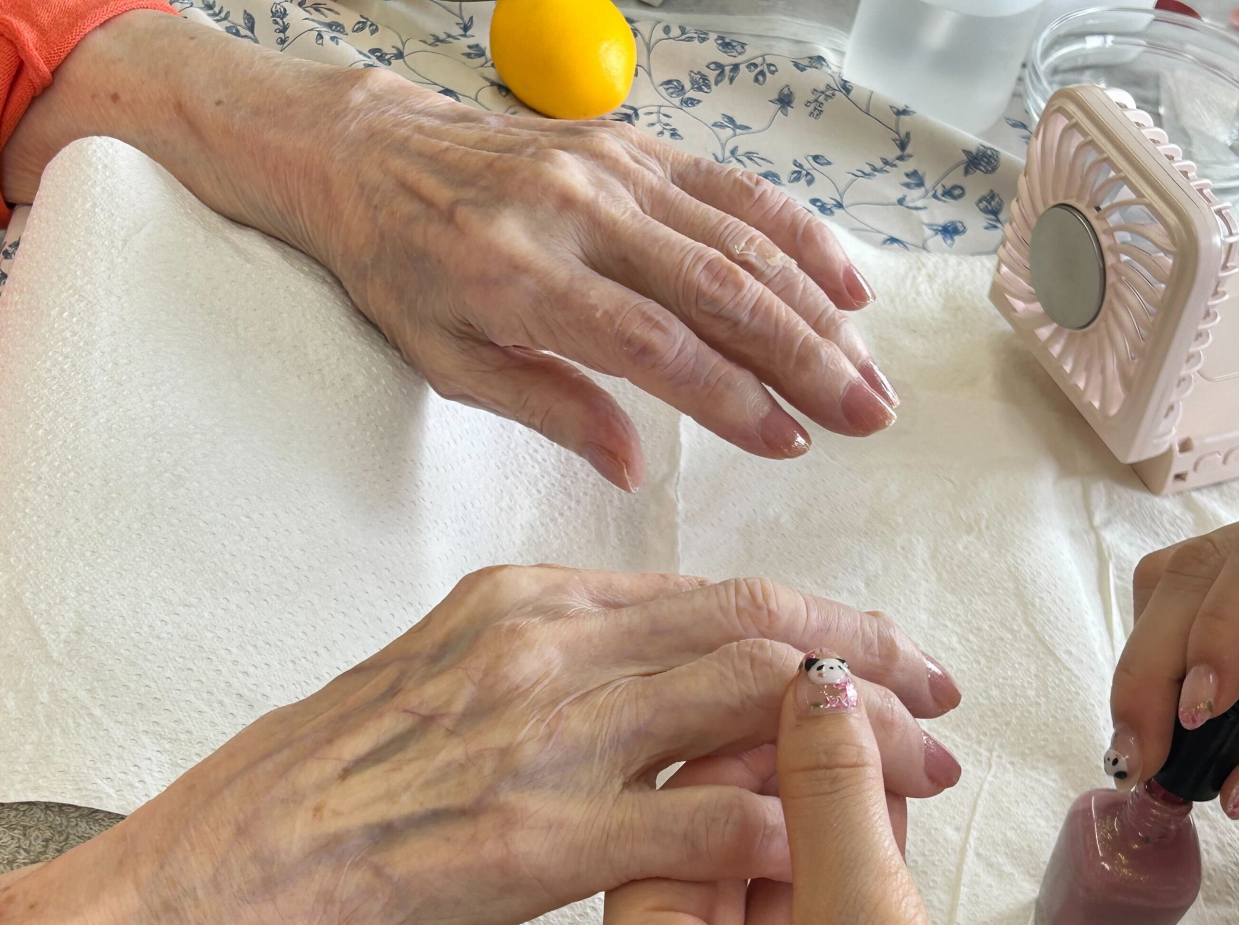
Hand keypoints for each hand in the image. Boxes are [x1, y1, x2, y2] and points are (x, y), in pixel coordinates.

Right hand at [0, 568, 958, 924]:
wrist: (214, 879)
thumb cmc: (311, 794)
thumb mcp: (429, 686)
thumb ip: (533, 667)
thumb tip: (627, 679)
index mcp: (517, 603)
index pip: (705, 593)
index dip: (813, 621)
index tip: (876, 650)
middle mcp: (538, 645)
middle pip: (750, 631)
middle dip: (867, 658)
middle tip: (943, 691)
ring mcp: (536, 737)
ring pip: (745, 709)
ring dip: (857, 739)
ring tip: (931, 764)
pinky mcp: (527, 840)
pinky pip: (694, 826)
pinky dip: (783, 832)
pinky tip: (840, 850)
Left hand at [1, 12, 895, 490]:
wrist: (368, 153)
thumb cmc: (400, 269)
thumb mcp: (447, 361)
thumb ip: (547, 407)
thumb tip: (632, 466)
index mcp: (523, 278)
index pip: (653, 345)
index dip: (731, 398)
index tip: (789, 445)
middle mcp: (577, 214)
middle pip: (719, 292)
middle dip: (806, 361)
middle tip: (868, 417)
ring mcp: (610, 169)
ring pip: (739, 240)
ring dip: (817, 309)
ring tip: (870, 372)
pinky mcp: (630, 144)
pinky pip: (728, 187)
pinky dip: (795, 233)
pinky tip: (845, 282)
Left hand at [588, 663, 1238, 924]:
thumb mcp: (860, 924)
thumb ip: (831, 791)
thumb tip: (812, 680)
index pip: (669, 820)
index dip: (748, 740)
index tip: (826, 687)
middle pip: (711, 852)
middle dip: (799, 781)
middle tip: (886, 719)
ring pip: (759, 895)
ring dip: (828, 826)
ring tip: (901, 755)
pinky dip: (839, 887)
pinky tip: (893, 821)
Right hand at [1108, 470, 1238, 817]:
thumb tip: (1233, 786)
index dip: (1224, 619)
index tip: (1200, 709)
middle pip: (1211, 564)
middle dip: (1159, 661)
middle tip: (1141, 758)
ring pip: (1188, 583)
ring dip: (1153, 664)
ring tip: (1154, 749)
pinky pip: (1206, 614)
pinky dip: (1179, 670)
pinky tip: (1202, 725)